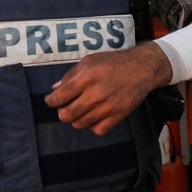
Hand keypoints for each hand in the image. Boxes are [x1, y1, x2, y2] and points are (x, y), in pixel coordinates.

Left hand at [46, 46, 165, 134]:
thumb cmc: (114, 62)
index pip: (59, 97)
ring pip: (80, 124)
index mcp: (86, 78)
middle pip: (67, 115)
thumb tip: (55, 89)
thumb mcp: (89, 61)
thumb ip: (71, 75)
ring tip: (80, 111)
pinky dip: (92, 126)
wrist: (141, 68)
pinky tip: (93, 117)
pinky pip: (98, 130)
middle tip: (65, 107)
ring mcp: (107, 107)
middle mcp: (95, 94)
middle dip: (61, 112)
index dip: (50, 101)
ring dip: (76, 119)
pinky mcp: (118, 116)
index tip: (51, 100)